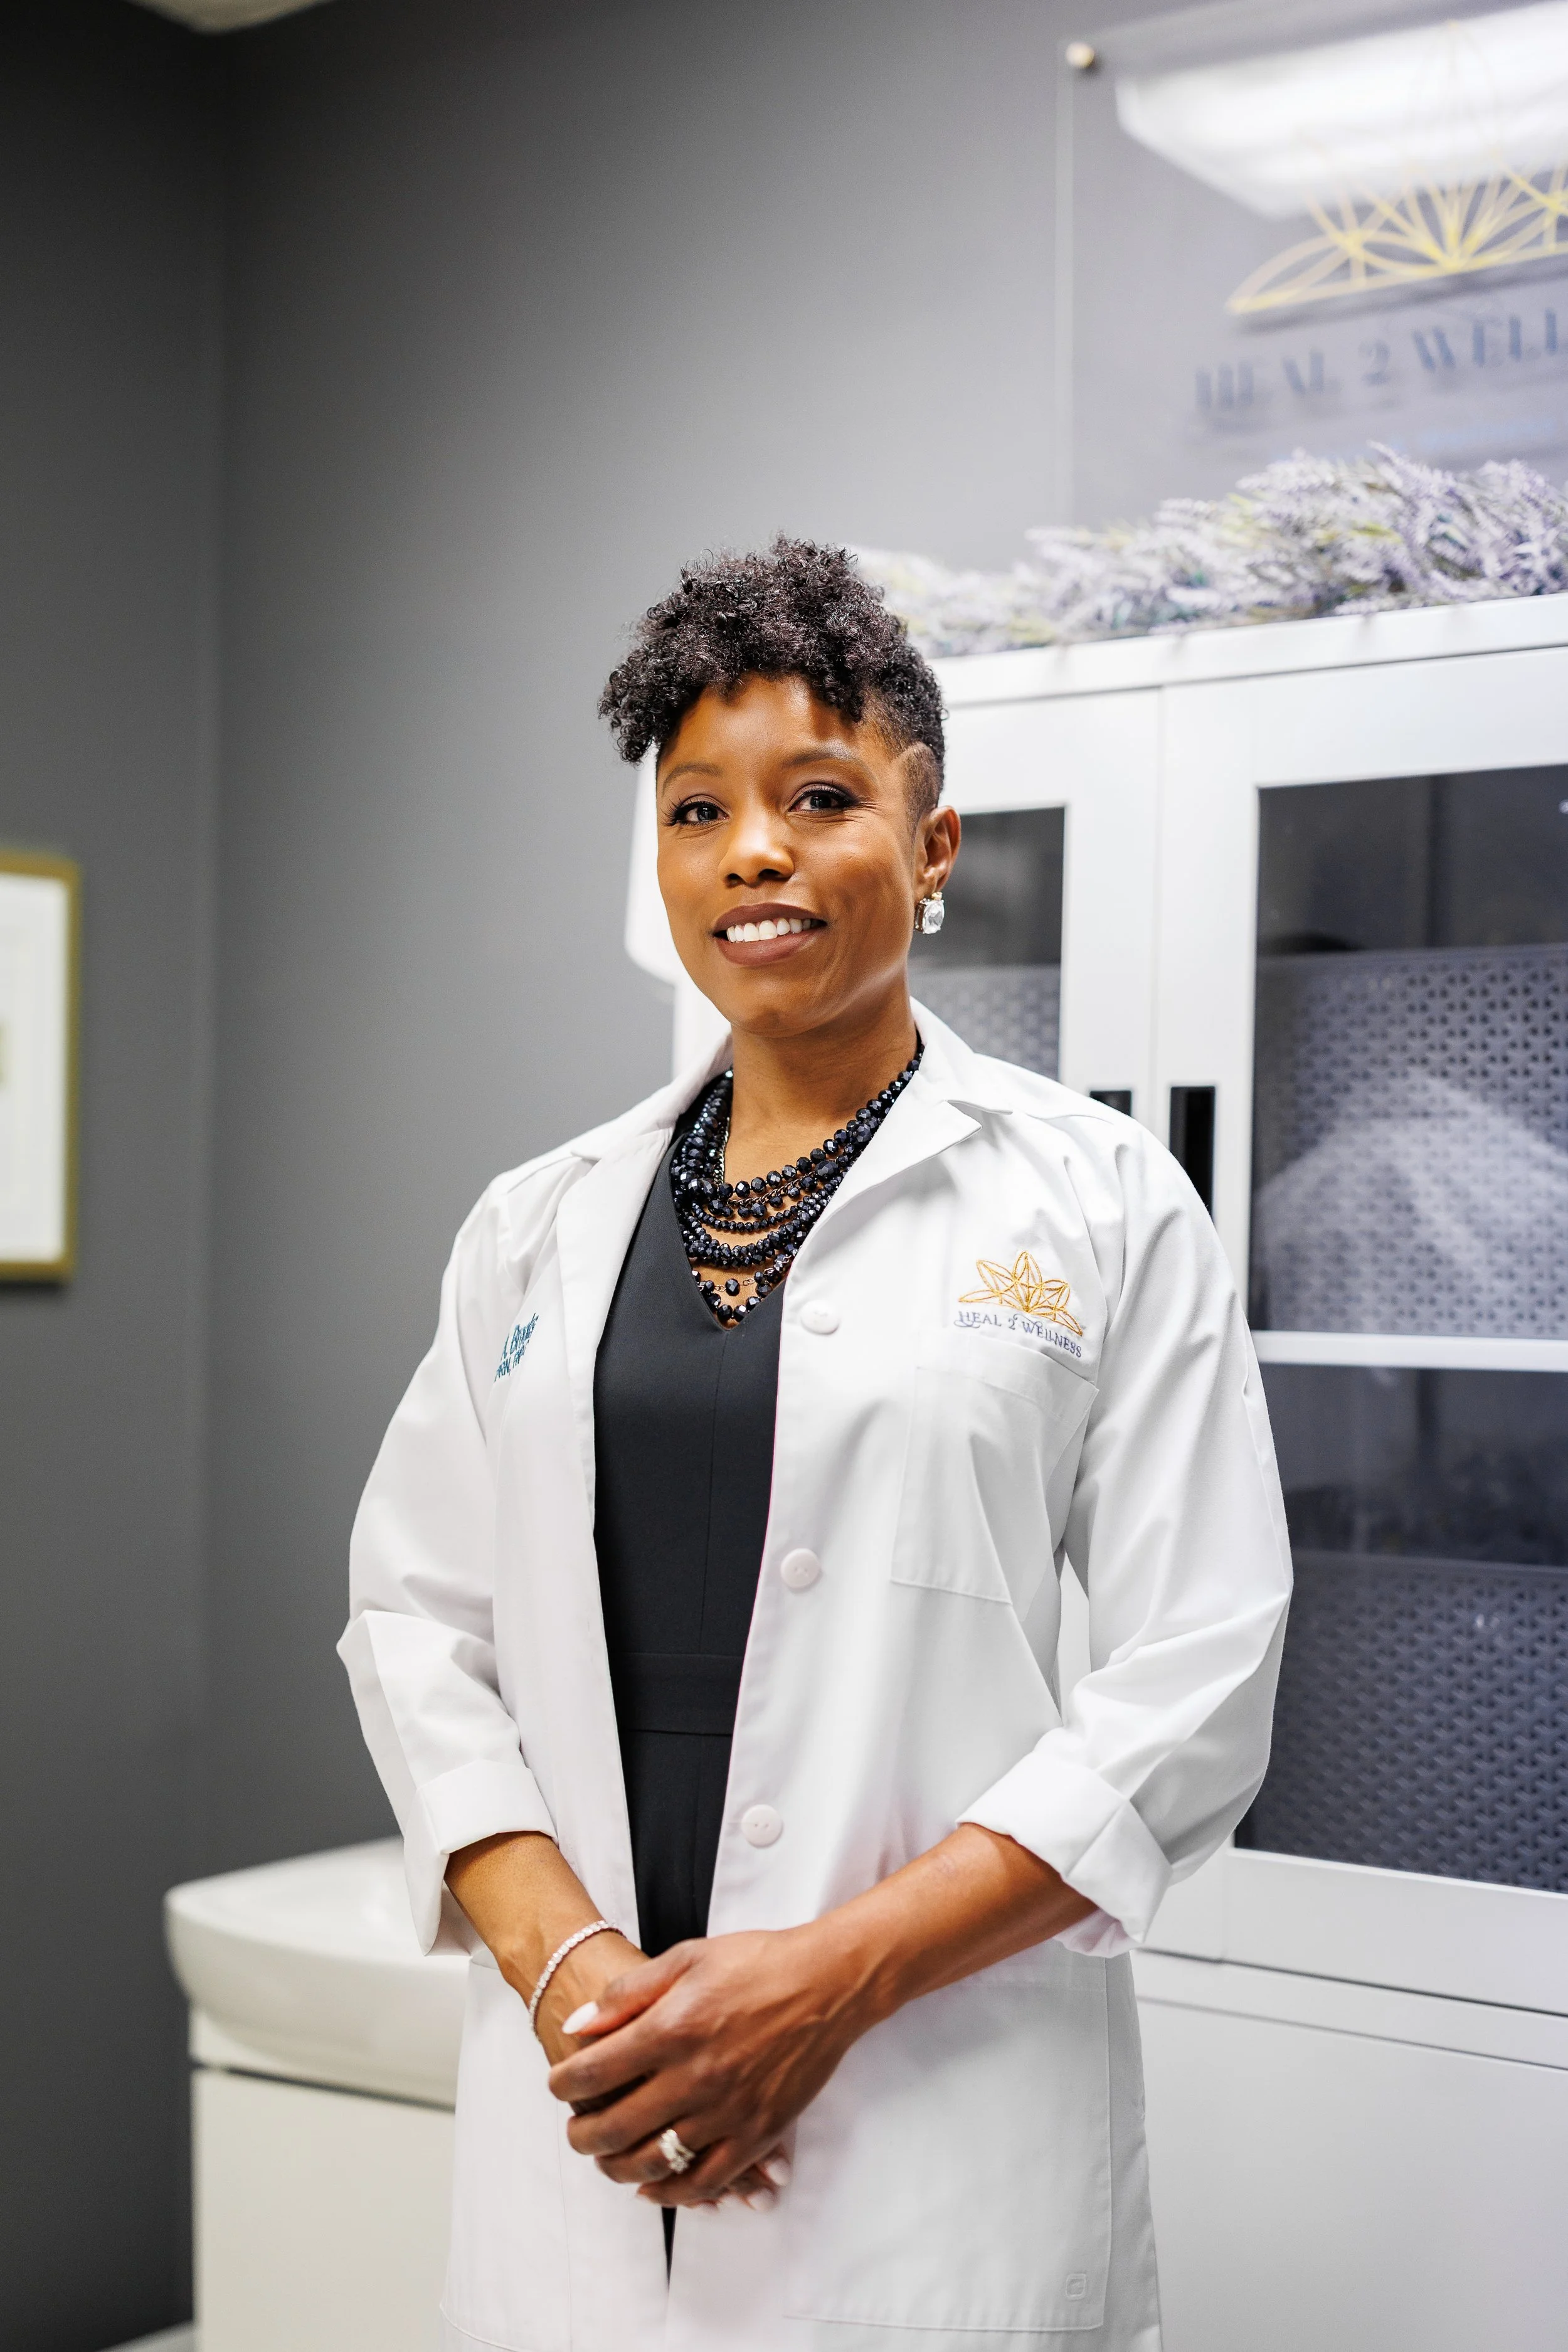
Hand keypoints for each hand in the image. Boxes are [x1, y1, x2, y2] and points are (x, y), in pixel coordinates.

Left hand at [545, 1925, 862, 2205]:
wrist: (826, 1983)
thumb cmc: (757, 1962)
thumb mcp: (687, 1957)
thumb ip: (627, 1993)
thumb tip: (578, 2026)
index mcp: (672, 2028)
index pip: (596, 2071)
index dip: (565, 2084)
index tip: (558, 2085)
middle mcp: (695, 2076)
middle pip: (616, 2127)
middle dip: (582, 2136)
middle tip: (574, 2132)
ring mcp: (727, 2111)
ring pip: (654, 2162)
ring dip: (617, 2168)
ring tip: (605, 2159)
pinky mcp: (757, 2134)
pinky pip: (705, 2181)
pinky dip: (671, 2193)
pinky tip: (651, 2187)